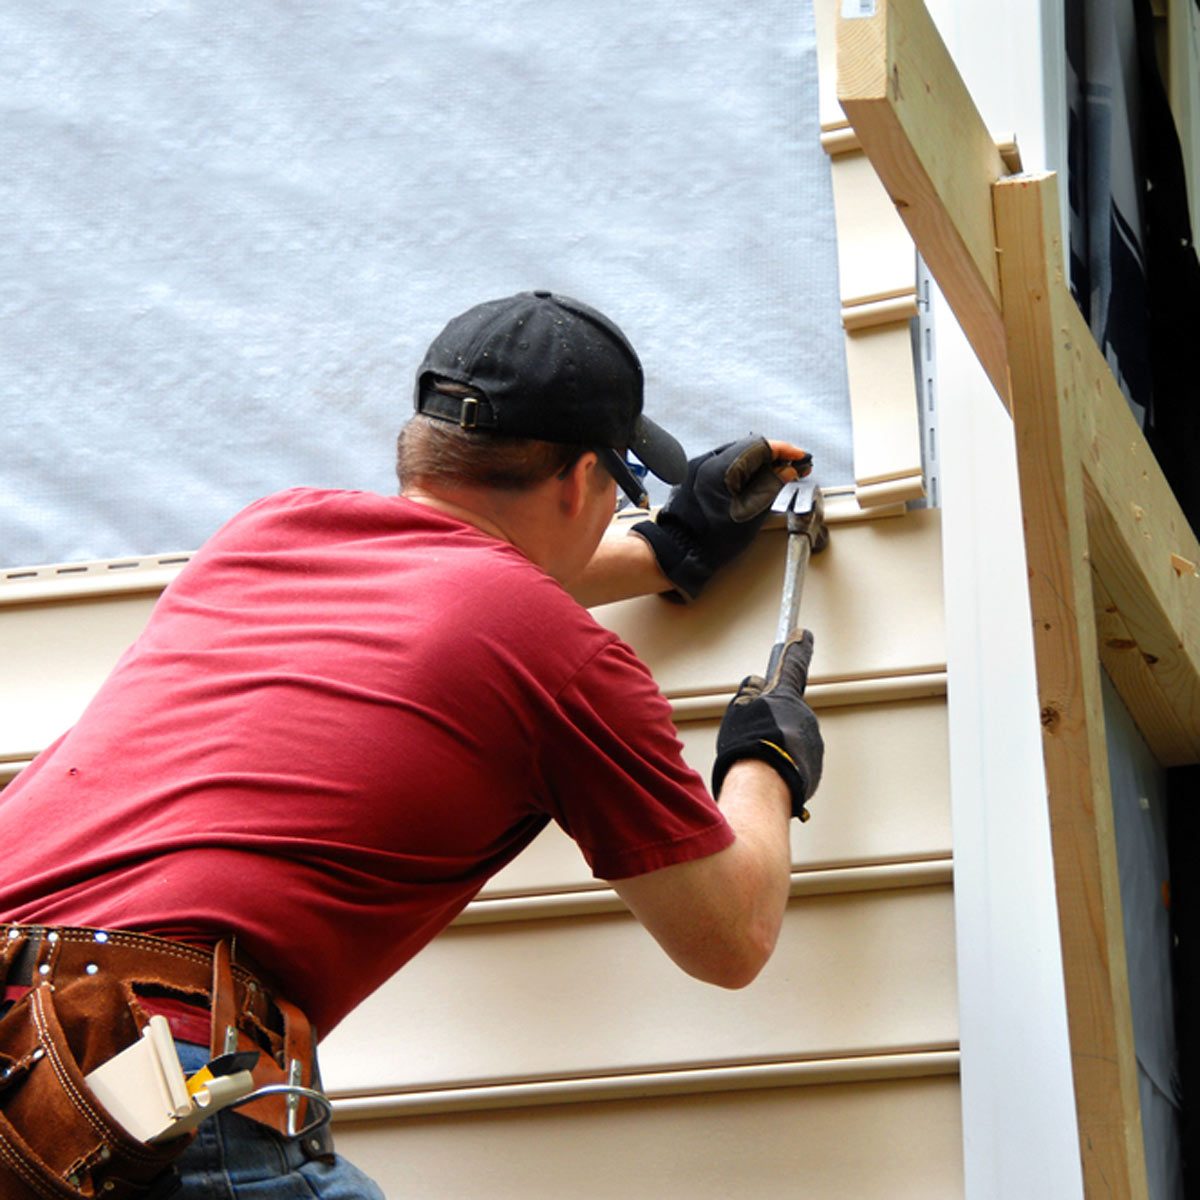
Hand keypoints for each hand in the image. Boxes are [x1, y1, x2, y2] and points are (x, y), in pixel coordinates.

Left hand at [632, 436, 810, 601]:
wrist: (681, 551)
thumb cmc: (711, 541)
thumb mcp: (751, 514)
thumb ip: (771, 486)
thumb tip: (787, 470)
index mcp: (720, 468)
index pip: (759, 446)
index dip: (784, 450)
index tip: (799, 456)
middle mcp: (706, 461)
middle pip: (749, 447)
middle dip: (774, 456)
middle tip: (794, 466)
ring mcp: (698, 466)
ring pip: (737, 455)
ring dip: (759, 462)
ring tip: (778, 475)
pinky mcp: (695, 474)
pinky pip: (725, 464)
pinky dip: (743, 469)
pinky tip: (756, 479)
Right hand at [711, 629, 822, 820]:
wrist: (763, 787)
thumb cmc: (749, 748)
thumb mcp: (739, 709)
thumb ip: (749, 693)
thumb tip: (754, 684)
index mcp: (785, 697)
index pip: (792, 665)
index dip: (798, 648)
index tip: (803, 636)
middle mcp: (805, 716)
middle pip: (788, 710)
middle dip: (774, 719)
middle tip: (755, 732)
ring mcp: (812, 743)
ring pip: (793, 736)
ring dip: (778, 743)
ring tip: (758, 756)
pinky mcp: (813, 766)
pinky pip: (796, 758)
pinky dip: (783, 761)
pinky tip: (768, 771)